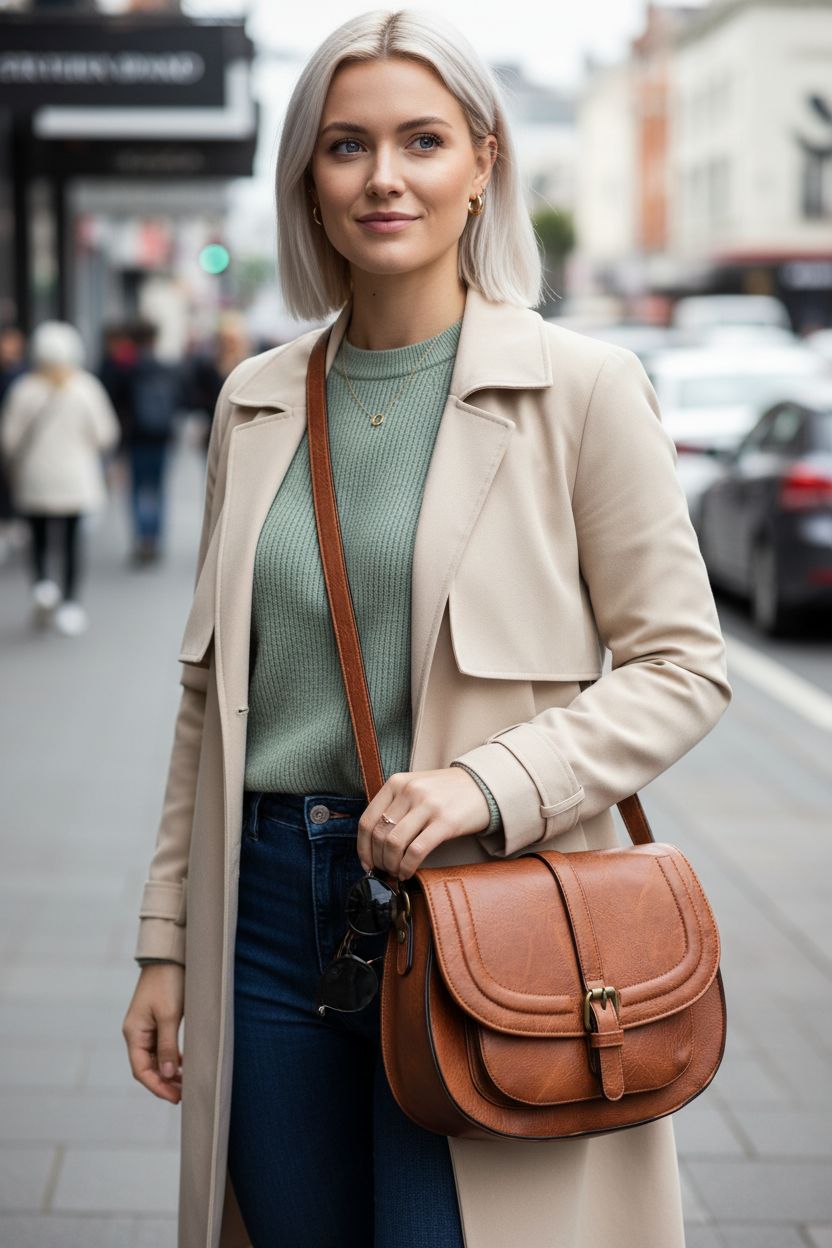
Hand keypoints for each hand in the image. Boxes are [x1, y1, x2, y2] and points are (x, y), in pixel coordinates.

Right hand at [122, 964, 184, 1103]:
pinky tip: (184, 1066)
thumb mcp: (169, 1016)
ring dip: (168, 1073)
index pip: (141, 1070)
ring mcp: (146, 1028)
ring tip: (186, 1084)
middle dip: (164, 1083)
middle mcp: (137, 1033)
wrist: (170, 956)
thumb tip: (167, 1075)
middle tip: (184, 1094)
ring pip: (155, 1059)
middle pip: (147, 1067)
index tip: (175, 1097)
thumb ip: (168, 1046)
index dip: (157, 1086)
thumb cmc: (168, 983)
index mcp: (134, 1033)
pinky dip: (171, 1059)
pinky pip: (161, 1048)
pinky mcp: (157, 1022)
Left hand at [356, 767, 489, 879]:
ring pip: (394, 844)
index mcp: (397, 782)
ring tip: (396, 872)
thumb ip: (395, 807)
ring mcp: (428, 805)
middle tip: (384, 871)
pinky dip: (407, 867)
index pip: (367, 820)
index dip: (362, 848)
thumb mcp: (415, 787)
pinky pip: (416, 851)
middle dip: (378, 860)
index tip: (367, 863)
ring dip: (391, 865)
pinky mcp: (446, 822)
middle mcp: (409, 791)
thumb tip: (374, 844)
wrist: (484, 785)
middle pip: (379, 835)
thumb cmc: (446, 792)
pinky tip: (408, 872)